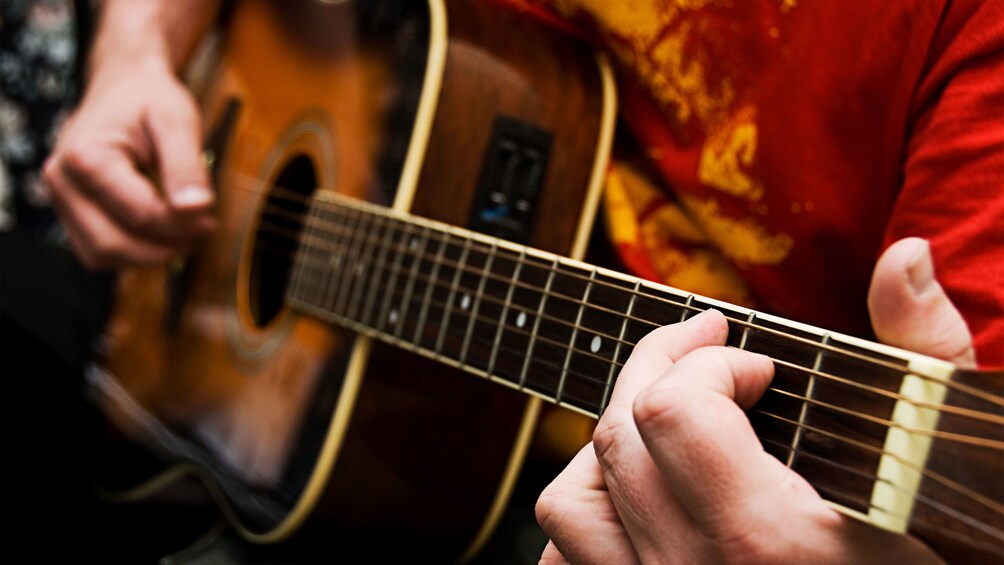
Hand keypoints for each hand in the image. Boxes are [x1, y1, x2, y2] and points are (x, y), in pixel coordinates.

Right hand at [43, 57, 214, 269]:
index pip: (139, 214)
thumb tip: (196, 209)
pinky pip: (98, 250)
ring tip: (183, 233)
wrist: (124, 86)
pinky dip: (133, 250)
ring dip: (148, 255)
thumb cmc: (150, 99)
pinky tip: (161, 232)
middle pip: (112, 244)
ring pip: (101, 255)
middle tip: (201, 233)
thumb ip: (186, 165)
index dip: (181, 226)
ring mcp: (62, 199)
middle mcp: (63, 181)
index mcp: (85, 157)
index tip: (211, 220)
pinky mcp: (71, 211)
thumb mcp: (177, 121)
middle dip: (163, 247)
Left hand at [535, 237, 972, 563]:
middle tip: (704, 350)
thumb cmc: (942, 554)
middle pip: (618, 435)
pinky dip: (593, 516)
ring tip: (670, 423)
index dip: (710, 360)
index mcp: (767, 539)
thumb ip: (925, 354)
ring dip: (611, 442)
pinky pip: (569, 561)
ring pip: (571, 500)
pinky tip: (641, 497)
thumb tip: (902, 256)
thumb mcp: (945, 461)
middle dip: (658, 368)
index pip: (672, 408)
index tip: (758, 365)